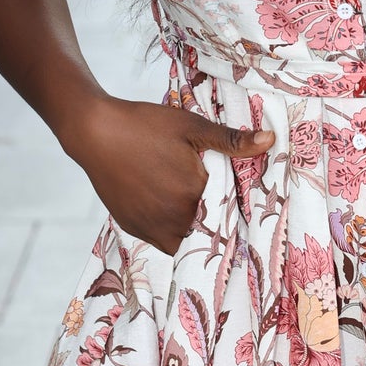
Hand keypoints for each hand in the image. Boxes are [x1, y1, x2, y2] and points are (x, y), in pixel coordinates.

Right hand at [70, 94, 274, 254]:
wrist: (94, 131)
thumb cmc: (144, 126)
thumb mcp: (192, 128)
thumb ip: (232, 141)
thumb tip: (271, 141)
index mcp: (191, 198)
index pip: (226, 217)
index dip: (233, 210)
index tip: (234, 200)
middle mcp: (171, 221)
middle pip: (204, 231)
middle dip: (211, 217)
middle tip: (208, 194)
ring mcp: (148, 227)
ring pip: (182, 239)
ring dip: (189, 225)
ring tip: (186, 197)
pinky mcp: (131, 227)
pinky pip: (160, 238)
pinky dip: (167, 227)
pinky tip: (164, 202)